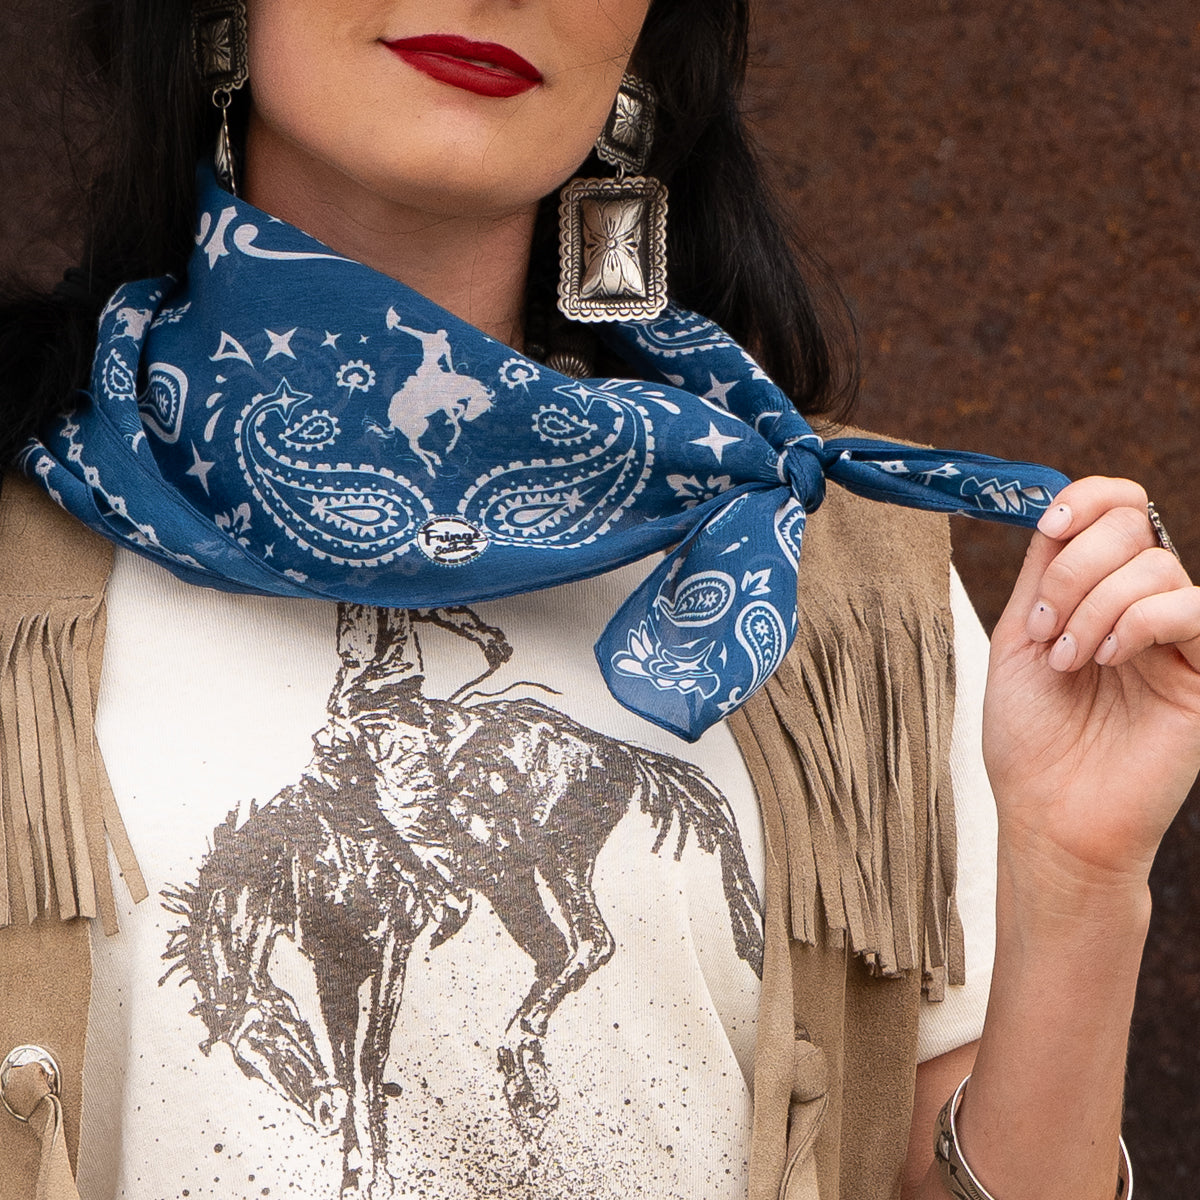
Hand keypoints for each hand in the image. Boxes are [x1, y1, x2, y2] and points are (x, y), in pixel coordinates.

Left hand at [983, 476, 1199, 883]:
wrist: (1048, 812)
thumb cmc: (1030, 736)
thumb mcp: (1020, 637)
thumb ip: (1043, 571)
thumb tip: (1052, 504)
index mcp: (1098, 590)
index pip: (1117, 508)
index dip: (1087, 499)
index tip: (1049, 526)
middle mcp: (1143, 605)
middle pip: (1131, 526)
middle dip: (1073, 572)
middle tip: (1046, 634)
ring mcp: (1178, 638)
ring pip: (1155, 565)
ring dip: (1093, 608)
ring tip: (1068, 662)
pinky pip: (1193, 608)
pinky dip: (1140, 621)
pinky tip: (1109, 659)